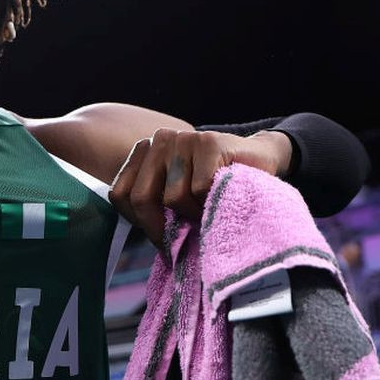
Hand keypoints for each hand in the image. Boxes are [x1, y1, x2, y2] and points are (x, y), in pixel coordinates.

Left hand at [108, 128, 291, 247]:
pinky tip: (221, 198)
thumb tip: (141, 240)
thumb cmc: (214, 187)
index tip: (161, 234)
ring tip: (207, 210)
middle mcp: (159, 141)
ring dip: (193, 215)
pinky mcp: (208, 142)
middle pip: (141, 197)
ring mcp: (183, 139)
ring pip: (172, 197)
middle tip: (180, 240)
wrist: (259, 161)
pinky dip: (210, 204)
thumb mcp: (177, 195)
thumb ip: (154, 206)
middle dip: (161, 227)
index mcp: (144, 152)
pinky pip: (199, 189)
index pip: (120, 195)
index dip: (138, 222)